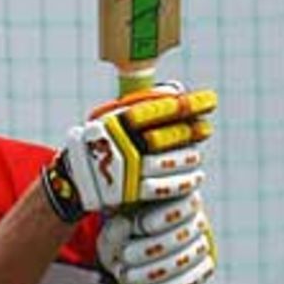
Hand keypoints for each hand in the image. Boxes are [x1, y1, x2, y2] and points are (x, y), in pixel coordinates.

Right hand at [40, 84, 216, 220]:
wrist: (73, 182)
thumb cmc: (99, 146)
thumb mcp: (112, 120)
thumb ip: (140, 107)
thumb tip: (176, 92)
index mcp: (119, 118)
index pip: (162, 108)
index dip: (189, 105)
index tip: (209, 102)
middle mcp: (123, 140)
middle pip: (171, 134)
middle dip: (191, 133)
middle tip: (205, 130)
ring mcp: (127, 166)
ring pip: (172, 161)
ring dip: (190, 159)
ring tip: (196, 158)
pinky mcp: (130, 190)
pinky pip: (165, 187)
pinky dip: (183, 182)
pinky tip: (194, 179)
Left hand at [97, 194, 216, 283]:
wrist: (131, 250)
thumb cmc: (123, 232)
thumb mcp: (115, 225)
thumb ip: (120, 224)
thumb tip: (126, 223)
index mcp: (180, 198)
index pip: (186, 203)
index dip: (167, 215)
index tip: (142, 225)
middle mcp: (195, 220)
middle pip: (184, 235)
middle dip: (152, 248)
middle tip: (124, 256)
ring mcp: (201, 246)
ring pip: (185, 261)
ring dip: (153, 273)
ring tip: (126, 277)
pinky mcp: (202, 270)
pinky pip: (190, 282)